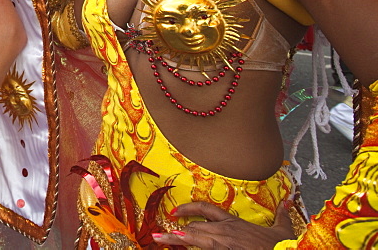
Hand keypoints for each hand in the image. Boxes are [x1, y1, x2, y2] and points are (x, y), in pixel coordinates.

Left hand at [152, 201, 295, 248]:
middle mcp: (226, 230)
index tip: (174, 212)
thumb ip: (282, 215)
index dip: (189, 208)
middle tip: (161, 232)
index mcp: (234, 222)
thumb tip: (288, 202)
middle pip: (195, 226)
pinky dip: (191, 248)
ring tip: (159, 238)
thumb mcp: (282, 229)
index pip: (206, 209)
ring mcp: (224, 243)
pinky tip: (178, 248)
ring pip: (194, 237)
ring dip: (176, 238)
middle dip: (179, 230)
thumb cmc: (282, 245)